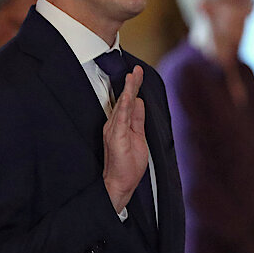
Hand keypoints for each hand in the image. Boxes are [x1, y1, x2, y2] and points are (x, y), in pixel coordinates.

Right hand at [102, 66, 146, 212]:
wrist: (120, 183)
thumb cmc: (128, 165)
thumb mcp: (138, 137)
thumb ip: (138, 119)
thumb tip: (140, 102)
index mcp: (120, 124)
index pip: (128, 102)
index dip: (133, 88)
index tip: (138, 73)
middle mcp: (114, 124)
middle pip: (125, 99)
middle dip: (132, 83)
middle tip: (138, 69)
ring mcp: (113, 130)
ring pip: (122, 105)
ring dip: (128, 90)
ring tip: (133, 76)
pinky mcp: (115, 136)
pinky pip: (120, 118)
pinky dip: (123, 106)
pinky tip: (127, 96)